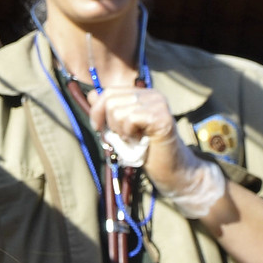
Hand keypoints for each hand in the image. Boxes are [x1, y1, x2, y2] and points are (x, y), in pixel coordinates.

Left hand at [91, 88, 226, 220]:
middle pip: (110, 100)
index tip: (99, 128)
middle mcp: (151, 95)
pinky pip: (131, 119)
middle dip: (109, 124)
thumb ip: (108, 111)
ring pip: (118, 111)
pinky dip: (129, 134)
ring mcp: (158, 104)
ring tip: (134, 139)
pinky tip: (140, 140)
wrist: (171, 170)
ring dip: (120, 131)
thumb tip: (91, 94)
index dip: (97, 111)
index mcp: (142, 94)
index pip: (109, 92)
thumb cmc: (146, 151)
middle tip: (122, 137)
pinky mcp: (162, 117)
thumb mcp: (121, 128)